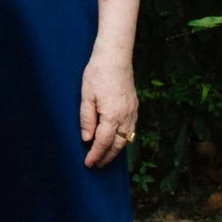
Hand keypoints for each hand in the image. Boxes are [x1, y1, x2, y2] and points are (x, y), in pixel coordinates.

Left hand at [81, 51, 137, 167]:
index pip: (103, 142)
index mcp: (112, 116)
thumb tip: (87, 138)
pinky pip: (131, 129)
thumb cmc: (97, 73)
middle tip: (97, 165)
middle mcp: (126, 117)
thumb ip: (87, 119)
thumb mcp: (86, 96)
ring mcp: (133, 112)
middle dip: (107, 157)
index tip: (88, 163)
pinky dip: (124, 139)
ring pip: (127, 139)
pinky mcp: (135, 107)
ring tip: (106, 156)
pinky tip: (117, 140)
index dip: (95, 154)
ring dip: (116, 150)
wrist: (115, 57)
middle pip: (117, 145)